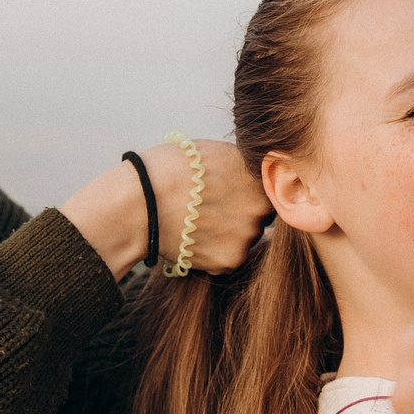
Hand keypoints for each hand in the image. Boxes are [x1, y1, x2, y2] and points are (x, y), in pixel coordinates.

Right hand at [61, 138, 272, 276]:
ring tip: (199, 220)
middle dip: (242, 213)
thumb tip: (261, 174)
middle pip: (261, 216)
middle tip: (212, 206)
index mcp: (262, 178)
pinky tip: (195, 237)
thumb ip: (246, 166)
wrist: (141, 201)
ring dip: (230, 234)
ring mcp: (247, 237)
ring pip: (246, 238)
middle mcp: (262, 210)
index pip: (273, 189)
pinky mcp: (229, 261)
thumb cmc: (172, 168)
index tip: (232, 191)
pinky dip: (216, 252)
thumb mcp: (218, 151)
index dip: (251, 190)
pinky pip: (230, 258)